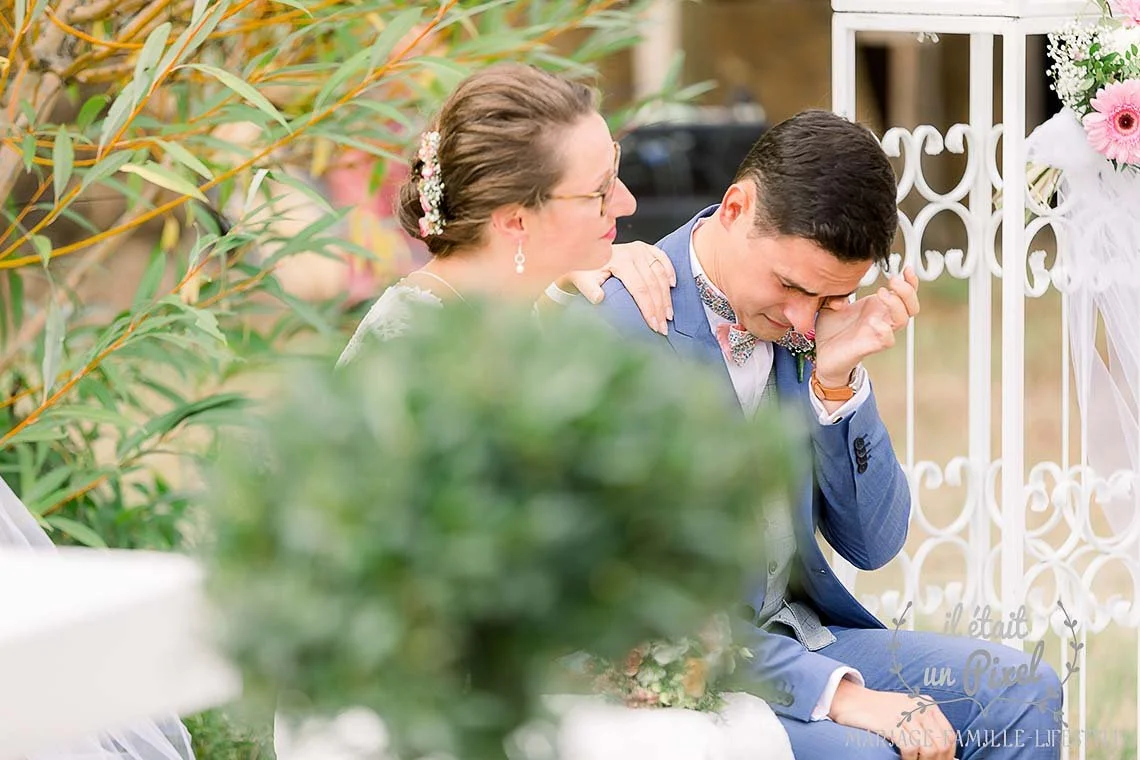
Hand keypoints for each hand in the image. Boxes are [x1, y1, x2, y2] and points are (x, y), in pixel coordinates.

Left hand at [565, 242, 674, 334]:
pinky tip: (672, 286)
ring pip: (660, 273)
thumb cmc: (585, 270)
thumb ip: (589, 290)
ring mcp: (641, 249)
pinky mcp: (645, 247)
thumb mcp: (583, 280)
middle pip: (653, 284)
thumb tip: (599, 298)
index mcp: (620, 260)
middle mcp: (634, 252)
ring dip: (666, 296)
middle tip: (663, 327)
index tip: (653, 325)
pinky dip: (670, 271)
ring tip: (668, 314)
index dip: (648, 308)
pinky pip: (662, 258)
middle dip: (659, 308)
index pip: (640, 288)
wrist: (584, 253)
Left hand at [812, 266, 919, 386]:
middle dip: (907, 291)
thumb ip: (837, 290)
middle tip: (893, 281)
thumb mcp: (830, 303)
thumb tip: (840, 281)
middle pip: (911, 307)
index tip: (906, 269)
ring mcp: (877, 333)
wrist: (822, 354)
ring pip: (902, 320)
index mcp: (876, 307)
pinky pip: (887, 340)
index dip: (911, 282)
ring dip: (896, 304)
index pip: (904, 294)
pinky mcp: (869, 346)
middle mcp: (881, 319)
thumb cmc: (831, 330)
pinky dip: (884, 330)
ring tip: (881, 293)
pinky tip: (872, 322)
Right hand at [829, 680, 955, 759]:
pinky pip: (911, 748)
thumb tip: (942, 754)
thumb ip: (924, 727)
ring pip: (930, 749)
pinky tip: (902, 759)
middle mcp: (920, 707)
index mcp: (927, 704)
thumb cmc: (878, 712)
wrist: (851, 700)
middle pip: (941, 744)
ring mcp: (906, 714)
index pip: (949, 735)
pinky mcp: (892, 723)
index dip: (948, 755)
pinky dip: (909, 759)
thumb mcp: (906, 714)